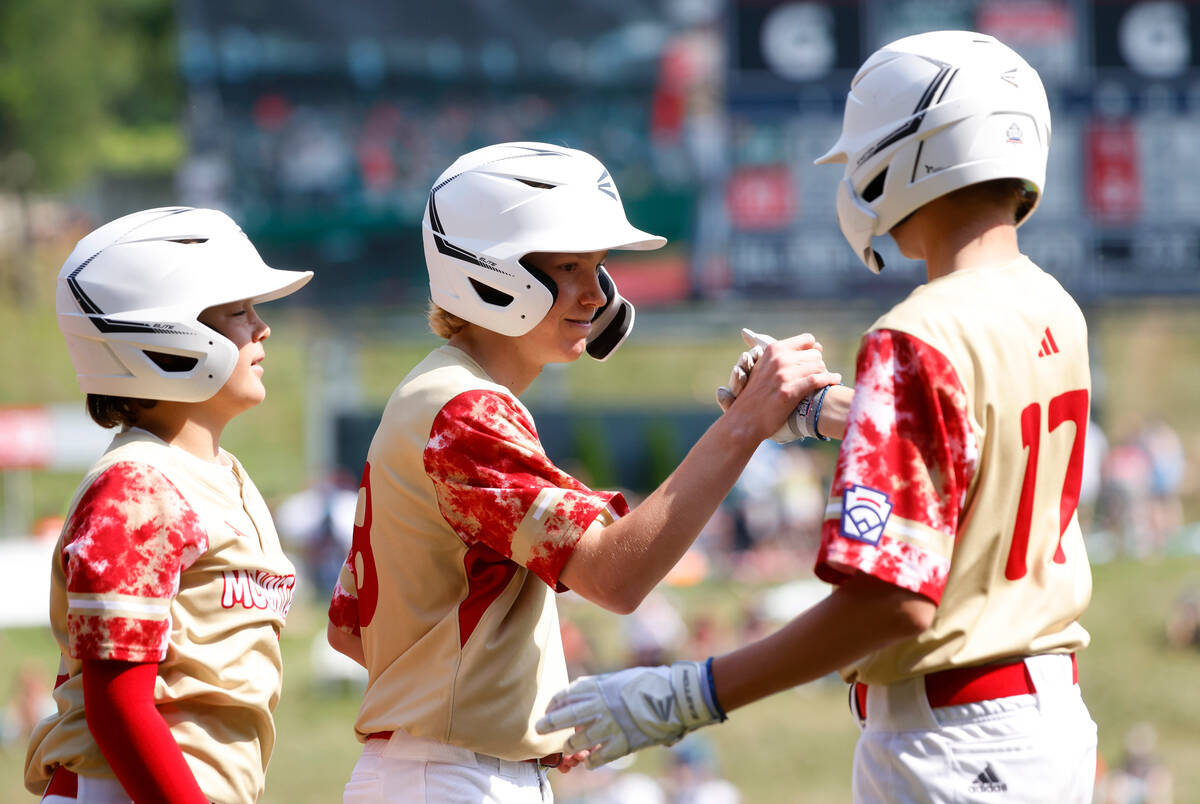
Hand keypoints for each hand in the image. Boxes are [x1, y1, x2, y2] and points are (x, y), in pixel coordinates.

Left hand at [535, 660, 724, 768]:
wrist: (676, 696)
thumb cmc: (651, 684)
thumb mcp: (621, 679)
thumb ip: (602, 688)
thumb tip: (583, 699)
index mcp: (600, 686)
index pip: (567, 693)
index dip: (555, 702)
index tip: (550, 708)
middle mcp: (600, 705)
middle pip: (566, 716)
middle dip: (549, 724)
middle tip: (538, 729)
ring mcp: (610, 725)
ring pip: (578, 741)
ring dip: (570, 747)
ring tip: (567, 749)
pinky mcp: (622, 743)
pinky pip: (597, 757)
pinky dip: (590, 761)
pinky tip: (589, 762)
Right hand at [717, 328, 840, 441]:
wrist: (746, 419)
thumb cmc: (757, 395)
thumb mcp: (764, 367)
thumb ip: (785, 356)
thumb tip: (817, 346)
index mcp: (773, 349)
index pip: (807, 340)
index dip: (813, 350)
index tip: (813, 360)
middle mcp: (779, 359)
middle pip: (815, 354)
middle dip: (819, 365)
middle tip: (817, 376)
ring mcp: (785, 375)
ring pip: (819, 366)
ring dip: (824, 373)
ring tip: (825, 381)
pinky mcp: (791, 391)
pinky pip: (818, 379)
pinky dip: (830, 379)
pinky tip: (835, 381)